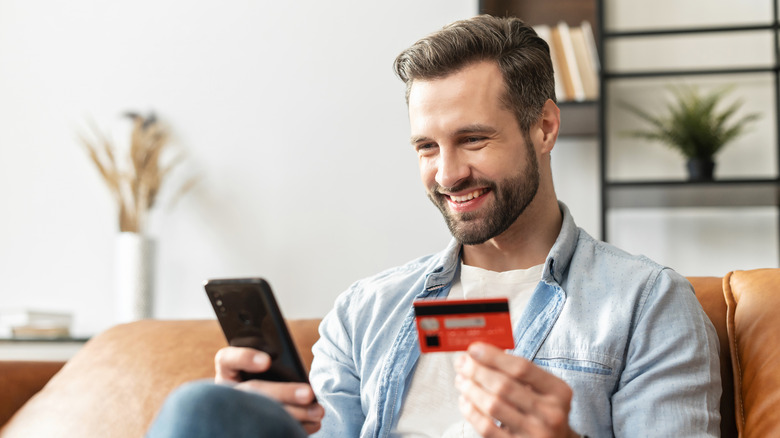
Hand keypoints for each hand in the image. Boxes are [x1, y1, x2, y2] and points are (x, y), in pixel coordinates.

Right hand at [214, 346, 323, 433]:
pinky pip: (270, 430)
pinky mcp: (249, 429)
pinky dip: (295, 428)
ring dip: (295, 414)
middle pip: (253, 391)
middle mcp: (228, 393)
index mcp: (228, 372)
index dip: (245, 358)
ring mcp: (237, 413)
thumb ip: (275, 364)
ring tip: (318, 411)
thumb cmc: (263, 380)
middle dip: (284, 393)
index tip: (267, 361)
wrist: (251, 413)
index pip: (227, 359)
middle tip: (309, 394)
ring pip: (262, 415)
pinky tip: (313, 425)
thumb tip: (299, 372)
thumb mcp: (260, 367)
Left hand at [454, 343, 576, 437]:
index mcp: (558, 391)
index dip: (493, 356)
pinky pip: (487, 428)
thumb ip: (518, 372)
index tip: (473, 348)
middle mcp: (551, 413)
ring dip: (471, 389)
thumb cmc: (543, 411)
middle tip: (461, 363)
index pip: (521, 368)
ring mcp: (535, 433)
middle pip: (504, 386)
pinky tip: (465, 401)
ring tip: (461, 380)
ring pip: (493, 406)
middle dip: (477, 371)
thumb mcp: (544, 390)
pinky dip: (471, 412)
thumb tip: (480, 354)